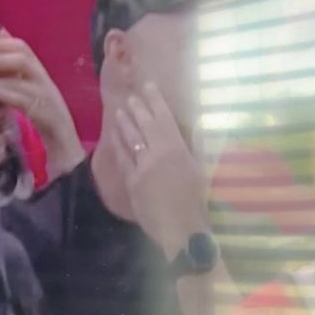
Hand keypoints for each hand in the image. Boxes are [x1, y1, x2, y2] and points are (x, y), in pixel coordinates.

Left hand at [0, 33, 84, 180]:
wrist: (66, 156)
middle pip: (24, 58)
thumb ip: (9, 81)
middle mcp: (45, 84)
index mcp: (40, 79)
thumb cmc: (40, 130)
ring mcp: (48, 100)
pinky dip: (5, 96)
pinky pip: (25, 101)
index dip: (4, 44)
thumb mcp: (21, 102)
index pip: (24, 50)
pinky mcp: (47, 118)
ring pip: (22, 79)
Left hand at [111, 81, 208, 258]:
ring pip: (131, 140)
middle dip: (137, 109)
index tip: (149, 86)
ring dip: (125, 124)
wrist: (182, 228)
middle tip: (131, 97)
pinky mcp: (132, 181)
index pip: (164, 118)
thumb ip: (194, 146)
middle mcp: (159, 154)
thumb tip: (194, 126)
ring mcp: (143, 167)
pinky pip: (123, 159)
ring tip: (120, 111)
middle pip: (145, 126)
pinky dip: (118, 146)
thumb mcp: (199, 169)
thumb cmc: (196, 200)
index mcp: (178, 149)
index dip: (155, 101)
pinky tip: (114, 137)